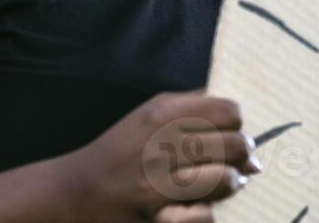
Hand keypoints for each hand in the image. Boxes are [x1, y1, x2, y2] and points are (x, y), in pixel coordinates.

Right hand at [59, 91, 259, 222]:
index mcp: (161, 113)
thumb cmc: (120, 151)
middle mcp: (161, 143)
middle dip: (241, 154)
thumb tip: (241, 121)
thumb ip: (191, 105)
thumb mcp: (148, 115)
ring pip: (227, 179)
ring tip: (225, 182)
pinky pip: (207, 215)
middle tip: (234, 161)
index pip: (229, 111)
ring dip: (231, 183)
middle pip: (236, 144)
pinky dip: (209, 212)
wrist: (76, 192)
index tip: (227, 132)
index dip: (234, 123)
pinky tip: (203, 205)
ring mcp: (159, 182)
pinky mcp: (157, 216)